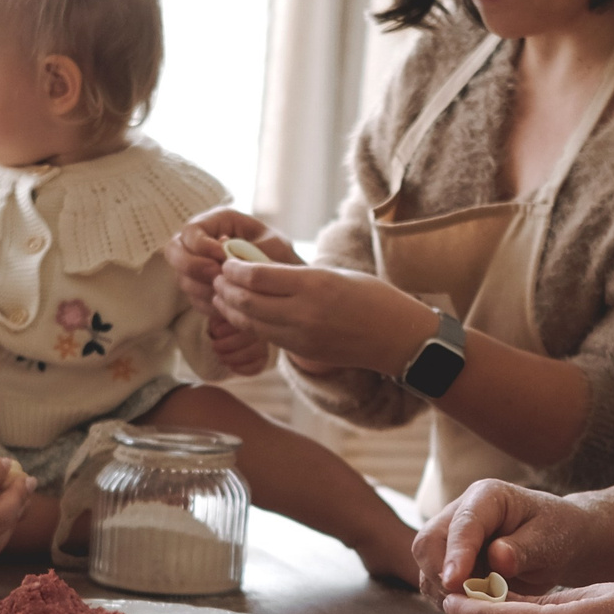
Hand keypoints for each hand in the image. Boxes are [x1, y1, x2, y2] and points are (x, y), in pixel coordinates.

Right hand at [166, 206, 300, 315]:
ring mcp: (197, 265)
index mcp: (218, 221)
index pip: (191, 230)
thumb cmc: (281, 256)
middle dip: (191, 266)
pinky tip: (226, 305)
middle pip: (174, 251)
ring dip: (201, 287)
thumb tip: (223, 254)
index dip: (200, 245)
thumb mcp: (274, 246)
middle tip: (215, 276)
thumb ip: (249, 248)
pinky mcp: (201, 287)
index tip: (221, 257)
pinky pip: (192, 297)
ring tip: (226, 292)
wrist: (288, 282)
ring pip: (182, 277)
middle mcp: (201, 241)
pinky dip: (207, 303)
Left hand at [210, 257, 429, 374]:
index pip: (256, 276)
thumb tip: (257, 268)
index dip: (234, 268)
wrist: (396, 338)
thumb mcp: (334, 274)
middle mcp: (303, 313)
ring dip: (230, 308)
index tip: (227, 261)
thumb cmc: (371, 298)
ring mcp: (301, 337)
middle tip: (217, 277)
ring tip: (221, 295)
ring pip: (250, 323)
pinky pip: (265, 337)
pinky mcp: (301, 353)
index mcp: (313, 285)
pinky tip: (240, 314)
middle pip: (246, 301)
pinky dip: (247, 324)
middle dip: (225, 288)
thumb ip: (295, 274)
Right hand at [414, 478, 595, 600]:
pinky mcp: (450, 561)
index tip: (454, 583)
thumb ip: (523, 549)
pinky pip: (434, 584)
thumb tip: (497, 559)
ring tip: (481, 606)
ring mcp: (451, 537)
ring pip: (426, 566)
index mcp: (486, 496)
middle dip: (440, 575)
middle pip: (427, 543)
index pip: (461, 525)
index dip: (456, 554)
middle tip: (469, 603)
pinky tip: (477, 608)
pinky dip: (450, 600)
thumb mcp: (550, 539)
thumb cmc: (559, 534)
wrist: (561, 543)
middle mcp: (460, 512)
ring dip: (445, 592)